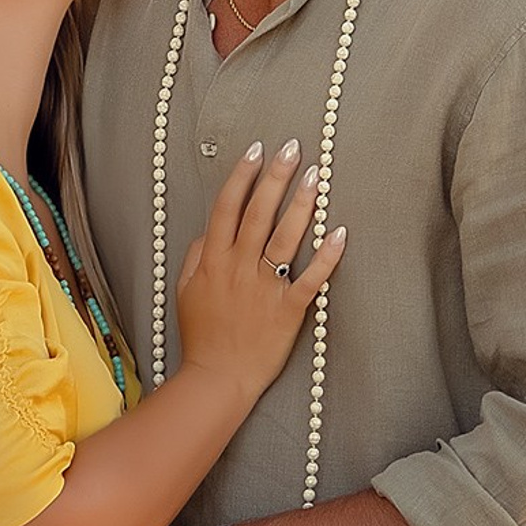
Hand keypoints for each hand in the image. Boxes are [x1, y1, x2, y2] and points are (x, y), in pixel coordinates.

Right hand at [176, 138, 345, 400]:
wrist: (218, 377)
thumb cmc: (202, 335)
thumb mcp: (185, 291)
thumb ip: (195, 256)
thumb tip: (209, 230)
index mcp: (212, 260)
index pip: (227, 208)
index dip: (242, 176)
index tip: (256, 151)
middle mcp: (238, 268)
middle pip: (257, 214)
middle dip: (275, 178)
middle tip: (293, 148)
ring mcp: (264, 288)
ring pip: (284, 239)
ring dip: (300, 206)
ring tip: (316, 176)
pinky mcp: (288, 310)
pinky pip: (310, 279)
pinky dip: (325, 256)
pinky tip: (339, 232)